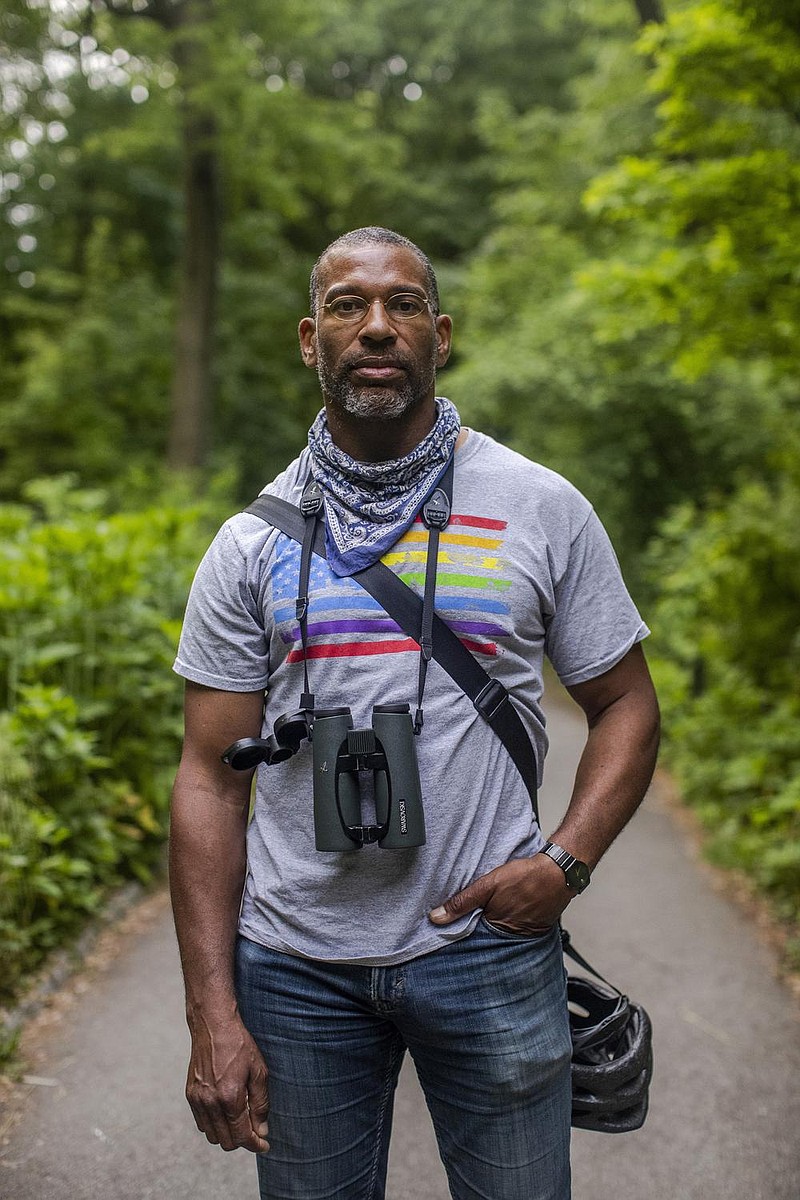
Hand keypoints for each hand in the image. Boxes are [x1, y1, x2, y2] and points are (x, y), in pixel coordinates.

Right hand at [186, 1013, 269, 1152]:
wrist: (213, 1026)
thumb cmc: (239, 1045)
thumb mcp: (258, 1072)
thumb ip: (260, 1105)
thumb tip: (262, 1131)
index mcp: (229, 1098)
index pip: (242, 1136)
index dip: (255, 1144)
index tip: (264, 1145)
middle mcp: (210, 1103)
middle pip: (226, 1142)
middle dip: (242, 1141)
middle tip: (255, 1132)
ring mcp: (197, 1100)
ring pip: (212, 1136)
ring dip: (227, 1135)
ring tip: (241, 1122)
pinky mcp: (190, 1094)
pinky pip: (201, 1123)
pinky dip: (214, 1126)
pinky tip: (225, 1113)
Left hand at [428, 853, 573, 934]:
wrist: (558, 872)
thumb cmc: (525, 877)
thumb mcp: (487, 885)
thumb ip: (462, 902)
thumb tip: (436, 917)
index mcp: (495, 929)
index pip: (470, 938)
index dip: (459, 931)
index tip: (447, 930)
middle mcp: (509, 937)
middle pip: (484, 938)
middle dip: (475, 931)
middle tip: (468, 919)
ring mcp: (523, 934)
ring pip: (499, 934)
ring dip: (492, 927)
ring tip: (490, 913)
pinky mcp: (533, 929)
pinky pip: (514, 929)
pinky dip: (508, 922)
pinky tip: (507, 911)